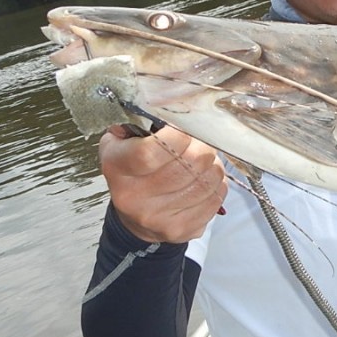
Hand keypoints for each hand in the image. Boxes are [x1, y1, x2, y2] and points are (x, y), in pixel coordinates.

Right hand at [99, 126, 227, 242]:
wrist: (135, 219)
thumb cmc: (132, 171)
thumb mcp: (121, 142)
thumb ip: (139, 122)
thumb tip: (171, 105)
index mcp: (118, 169)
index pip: (155, 150)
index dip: (179, 135)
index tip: (184, 130)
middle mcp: (136, 198)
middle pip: (191, 162)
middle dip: (201, 147)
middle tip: (197, 144)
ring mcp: (161, 218)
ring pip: (209, 179)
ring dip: (212, 166)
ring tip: (200, 164)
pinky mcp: (184, 230)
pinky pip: (217, 197)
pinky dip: (216, 185)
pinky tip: (203, 182)